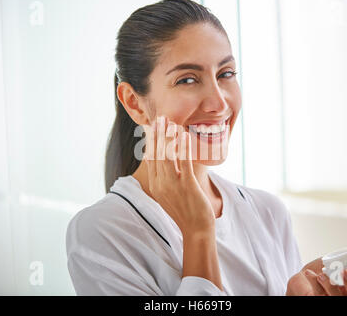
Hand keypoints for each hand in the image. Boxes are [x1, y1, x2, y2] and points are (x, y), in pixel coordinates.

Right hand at [143, 115, 215, 236]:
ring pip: (167, 156)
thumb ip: (161, 177)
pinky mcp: (187, 186)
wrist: (195, 229)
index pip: (150, 158)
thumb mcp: (167, 194)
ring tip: (169, 122)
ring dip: (168, 137)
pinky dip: (183, 147)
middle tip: (159, 118)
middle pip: (156, 154)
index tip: (151, 126)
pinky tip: (184, 135)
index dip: (150, 141)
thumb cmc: (184, 210)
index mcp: (156, 185)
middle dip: (157, 134)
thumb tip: (154, 159)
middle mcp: (161, 184)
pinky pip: (184, 163)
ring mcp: (173, 185)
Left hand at [286, 254, 346, 295]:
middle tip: (345, 272)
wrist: (303, 278)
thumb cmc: (323, 271)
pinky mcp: (318, 298)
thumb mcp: (338, 263)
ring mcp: (332, 297)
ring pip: (336, 297)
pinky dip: (313, 282)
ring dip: (330, 286)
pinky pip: (318, 293)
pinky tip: (309, 273)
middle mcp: (345, 294)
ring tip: (322, 274)